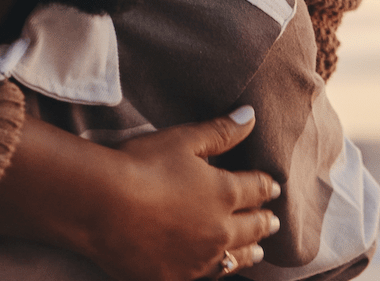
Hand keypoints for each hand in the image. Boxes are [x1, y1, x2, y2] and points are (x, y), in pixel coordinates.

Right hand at [0, 110, 279, 280]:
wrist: (104, 206)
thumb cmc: (143, 164)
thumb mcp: (183, 139)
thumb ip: (220, 131)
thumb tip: (251, 115)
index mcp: (224, 192)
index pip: (255, 188)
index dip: (266, 186)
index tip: (274, 187)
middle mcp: (219, 230)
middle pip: (252, 228)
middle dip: (265, 222)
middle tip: (274, 221)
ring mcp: (199, 259)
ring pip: (235, 258)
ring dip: (249, 252)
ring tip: (257, 252)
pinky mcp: (176, 276)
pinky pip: (207, 276)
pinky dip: (219, 270)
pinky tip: (218, 268)